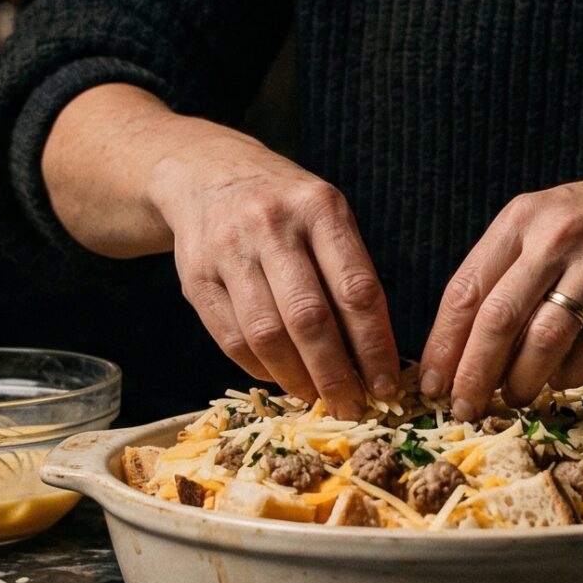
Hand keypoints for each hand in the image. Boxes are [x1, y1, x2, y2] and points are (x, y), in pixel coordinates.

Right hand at [148, 135, 401, 418]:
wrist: (207, 174)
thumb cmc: (285, 208)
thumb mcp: (326, 216)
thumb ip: (347, 274)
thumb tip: (373, 357)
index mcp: (320, 208)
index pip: (356, 289)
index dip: (375, 346)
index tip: (388, 386)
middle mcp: (272, 224)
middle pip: (309, 318)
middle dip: (335, 374)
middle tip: (353, 407)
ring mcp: (228, 250)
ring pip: (267, 335)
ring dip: (297, 379)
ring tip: (318, 398)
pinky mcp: (195, 277)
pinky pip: (232, 339)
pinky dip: (260, 369)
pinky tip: (281, 378)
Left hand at [416, 160, 582, 419]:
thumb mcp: (547, 222)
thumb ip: (507, 270)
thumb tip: (461, 347)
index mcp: (522, 217)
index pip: (466, 289)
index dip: (443, 344)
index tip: (430, 384)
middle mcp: (557, 235)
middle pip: (499, 320)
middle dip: (474, 374)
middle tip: (463, 409)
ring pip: (546, 339)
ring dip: (522, 381)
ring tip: (512, 400)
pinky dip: (571, 374)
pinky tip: (560, 381)